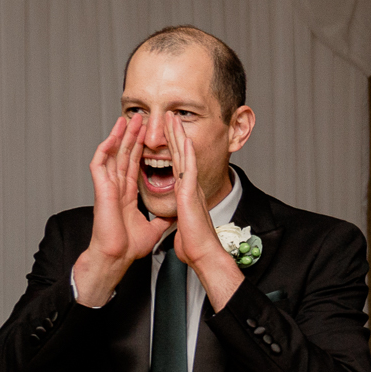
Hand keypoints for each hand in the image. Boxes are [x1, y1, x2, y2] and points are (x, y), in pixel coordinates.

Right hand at [73, 114, 169, 305]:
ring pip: (112, 154)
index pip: (134, 164)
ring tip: (128, 119)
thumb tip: (172, 216)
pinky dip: (105, 149)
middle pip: (124, 154)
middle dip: (132, 135)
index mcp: (126, 194)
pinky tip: (112, 136)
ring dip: (120, 136)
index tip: (149, 135)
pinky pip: (100, 164)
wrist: (118, 256)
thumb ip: (160, 219)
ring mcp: (107, 186)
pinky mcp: (101, 189)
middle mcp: (116, 187)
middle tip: (140, 118)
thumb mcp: (153, 228)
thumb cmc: (128, 246)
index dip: (141, 149)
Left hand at [165, 113, 243, 307]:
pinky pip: (189, 169)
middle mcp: (190, 187)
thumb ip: (181, 217)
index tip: (167, 133)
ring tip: (173, 118)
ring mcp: (192, 189)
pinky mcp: (192, 194)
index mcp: (186, 194)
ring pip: (185, 157)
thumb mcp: (183, 225)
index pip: (176, 165)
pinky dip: (187, 153)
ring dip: (179, 136)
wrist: (203, 255)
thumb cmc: (194, 245)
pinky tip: (184, 138)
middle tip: (170, 116)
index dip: (171, 148)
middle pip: (181, 155)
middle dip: (175, 134)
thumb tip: (179, 218)